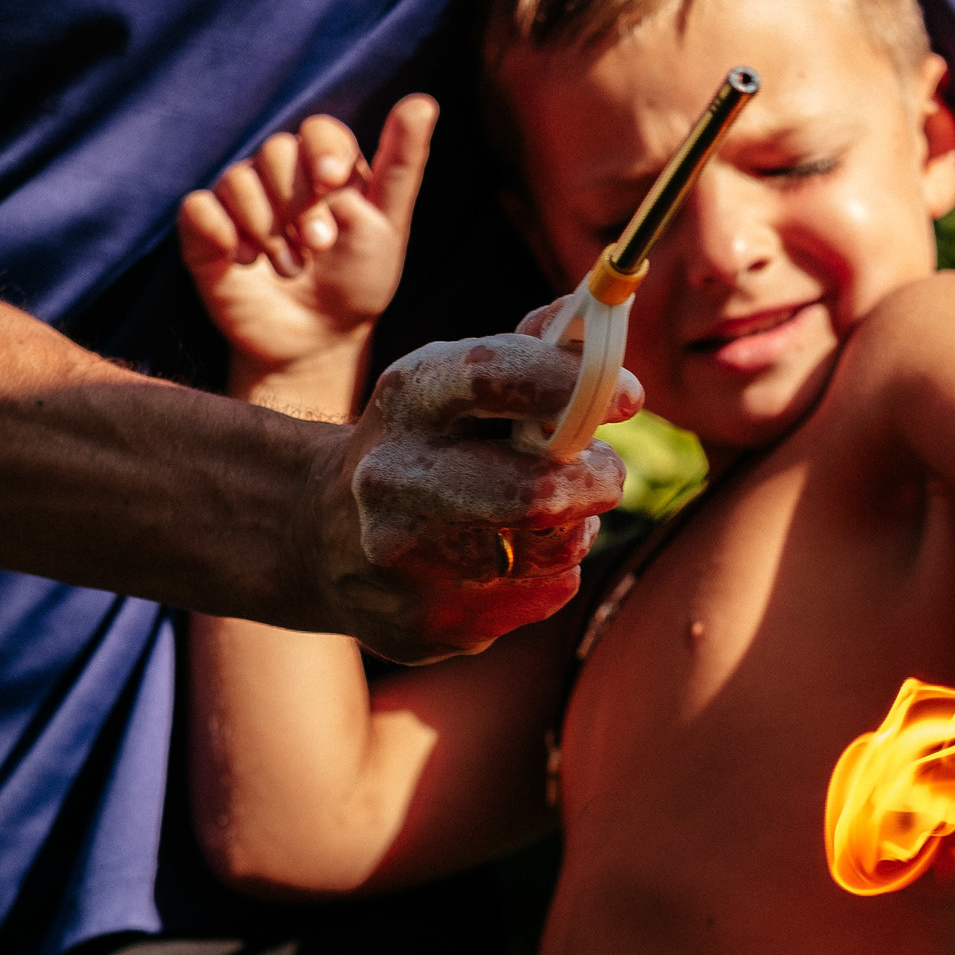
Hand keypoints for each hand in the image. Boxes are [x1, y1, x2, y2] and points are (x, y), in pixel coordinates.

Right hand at [179, 94, 437, 408]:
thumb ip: (403, 164)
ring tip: (290, 266)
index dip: (322, 152)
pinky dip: (223, 232)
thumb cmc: (357, 281)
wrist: (317, 340)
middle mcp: (280, 176)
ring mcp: (241, 202)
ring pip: (237, 179)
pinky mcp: (206, 231)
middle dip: (299, 201)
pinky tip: (245, 261)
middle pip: (276, 150)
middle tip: (317, 245)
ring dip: (268, 227)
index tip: (332, 181)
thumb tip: (423, 102)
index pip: (318, 131)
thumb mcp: (389, 226)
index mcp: (325, 167)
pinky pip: (198, 207)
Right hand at [313, 334, 642, 662]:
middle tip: (607, 473)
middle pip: (536, 493)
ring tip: (548, 514)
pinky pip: (539, 599)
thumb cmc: (424, 444)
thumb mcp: (453, 384)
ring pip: (553, 552)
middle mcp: (395, 479)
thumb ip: (529, 353)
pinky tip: (510, 558)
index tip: (631, 397)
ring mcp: (407, 561)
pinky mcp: (428, 624)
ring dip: (575, 529)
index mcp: (407, 399)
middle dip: (597, 481)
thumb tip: (598, 330)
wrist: (323, 535)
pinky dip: (546, 574)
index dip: (574, 384)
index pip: (495, 374)